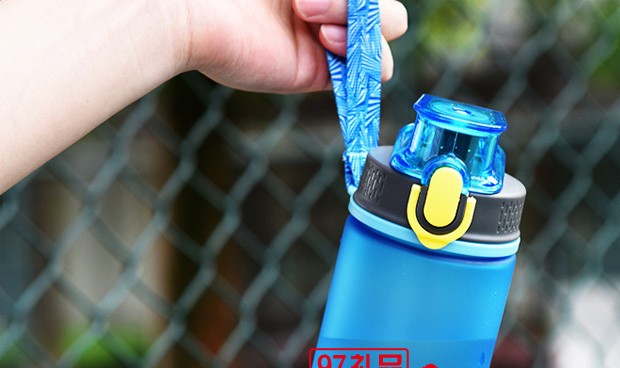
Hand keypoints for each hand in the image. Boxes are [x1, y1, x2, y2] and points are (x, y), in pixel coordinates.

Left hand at [185, 0, 407, 92]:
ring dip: (359, 29)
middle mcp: (330, 12)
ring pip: (382, 39)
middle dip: (356, 6)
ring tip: (311, 24)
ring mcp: (327, 42)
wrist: (196, 11)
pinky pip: (367, 73)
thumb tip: (337, 11)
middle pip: (388, 15)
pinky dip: (362, 58)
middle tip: (305, 4)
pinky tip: (325, 44)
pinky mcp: (319, 74)